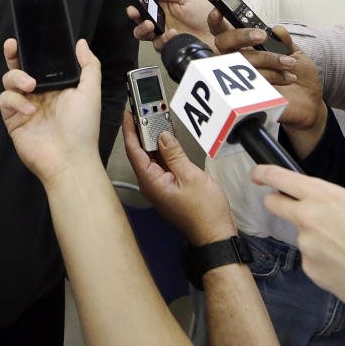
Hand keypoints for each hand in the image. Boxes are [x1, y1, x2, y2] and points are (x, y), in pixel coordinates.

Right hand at [0, 38, 102, 187]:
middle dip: (13, 55)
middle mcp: (39, 94)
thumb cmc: (83, 129)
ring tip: (30, 85)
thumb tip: (80, 43)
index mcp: (56, 86)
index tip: (28, 37)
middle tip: (12, 46)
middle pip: (19, 67)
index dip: (32, 50)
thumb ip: (89, 65)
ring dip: (16, 77)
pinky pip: (6, 101)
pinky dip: (15, 101)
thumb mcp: (91, 92)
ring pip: (9, 81)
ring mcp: (24, 106)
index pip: (40, 63)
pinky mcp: (13, 119)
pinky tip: (30, 109)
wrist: (70, 159)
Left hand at [123, 112, 235, 244]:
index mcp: (151, 182)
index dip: (130, 130)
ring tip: (157, 119)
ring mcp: (161, 185)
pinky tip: (170, 137)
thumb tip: (163, 136)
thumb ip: (174, 154)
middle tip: (145, 111)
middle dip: (143, 130)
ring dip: (156, 139)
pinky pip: (163, 163)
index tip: (129, 114)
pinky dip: (166, 149)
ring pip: (153, 156)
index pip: (134, 151)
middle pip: (142, 152)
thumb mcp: (191, 177)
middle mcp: (152, 184)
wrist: (216, 234)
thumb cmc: (204, 214)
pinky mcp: (171, 186)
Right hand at [127, 0, 215, 48]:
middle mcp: (163, 21)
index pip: (144, 7)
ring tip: (153, 26)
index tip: (134, 7)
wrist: (221, 32)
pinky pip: (160, 46)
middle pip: (141, 23)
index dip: (137, 7)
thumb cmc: (207, 12)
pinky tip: (172, 34)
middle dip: (137, 21)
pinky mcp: (171, 46)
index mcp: (164, 7)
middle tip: (141, 18)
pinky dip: (164, 40)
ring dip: (147, 31)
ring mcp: (166, 35)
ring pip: (147, 37)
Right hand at [211, 22, 326, 150]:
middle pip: (223, 43)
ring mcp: (237, 79)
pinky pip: (248, 82)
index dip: (216, 22)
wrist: (309, 104)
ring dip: (266, 59)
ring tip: (288, 63)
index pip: (222, 32)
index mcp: (246, 48)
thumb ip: (285, 40)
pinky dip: (271, 76)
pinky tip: (286, 77)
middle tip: (260, 37)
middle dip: (240, 36)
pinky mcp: (244, 96)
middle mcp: (237, 61)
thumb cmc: (299, 77)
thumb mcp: (296, 53)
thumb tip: (276, 30)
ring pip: (239, 61)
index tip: (220, 12)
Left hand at [253, 166, 344, 335]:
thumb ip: (337, 206)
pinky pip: (313, 262)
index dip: (264, 174)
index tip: (256, 174)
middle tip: (297, 211)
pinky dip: (326, 264)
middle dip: (280, 204)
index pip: (281, 178)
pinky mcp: (311, 272)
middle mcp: (308, 218)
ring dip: (317, 242)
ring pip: (302, 237)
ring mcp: (306, 247)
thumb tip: (325, 211)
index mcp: (326, 196)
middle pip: (275, 205)